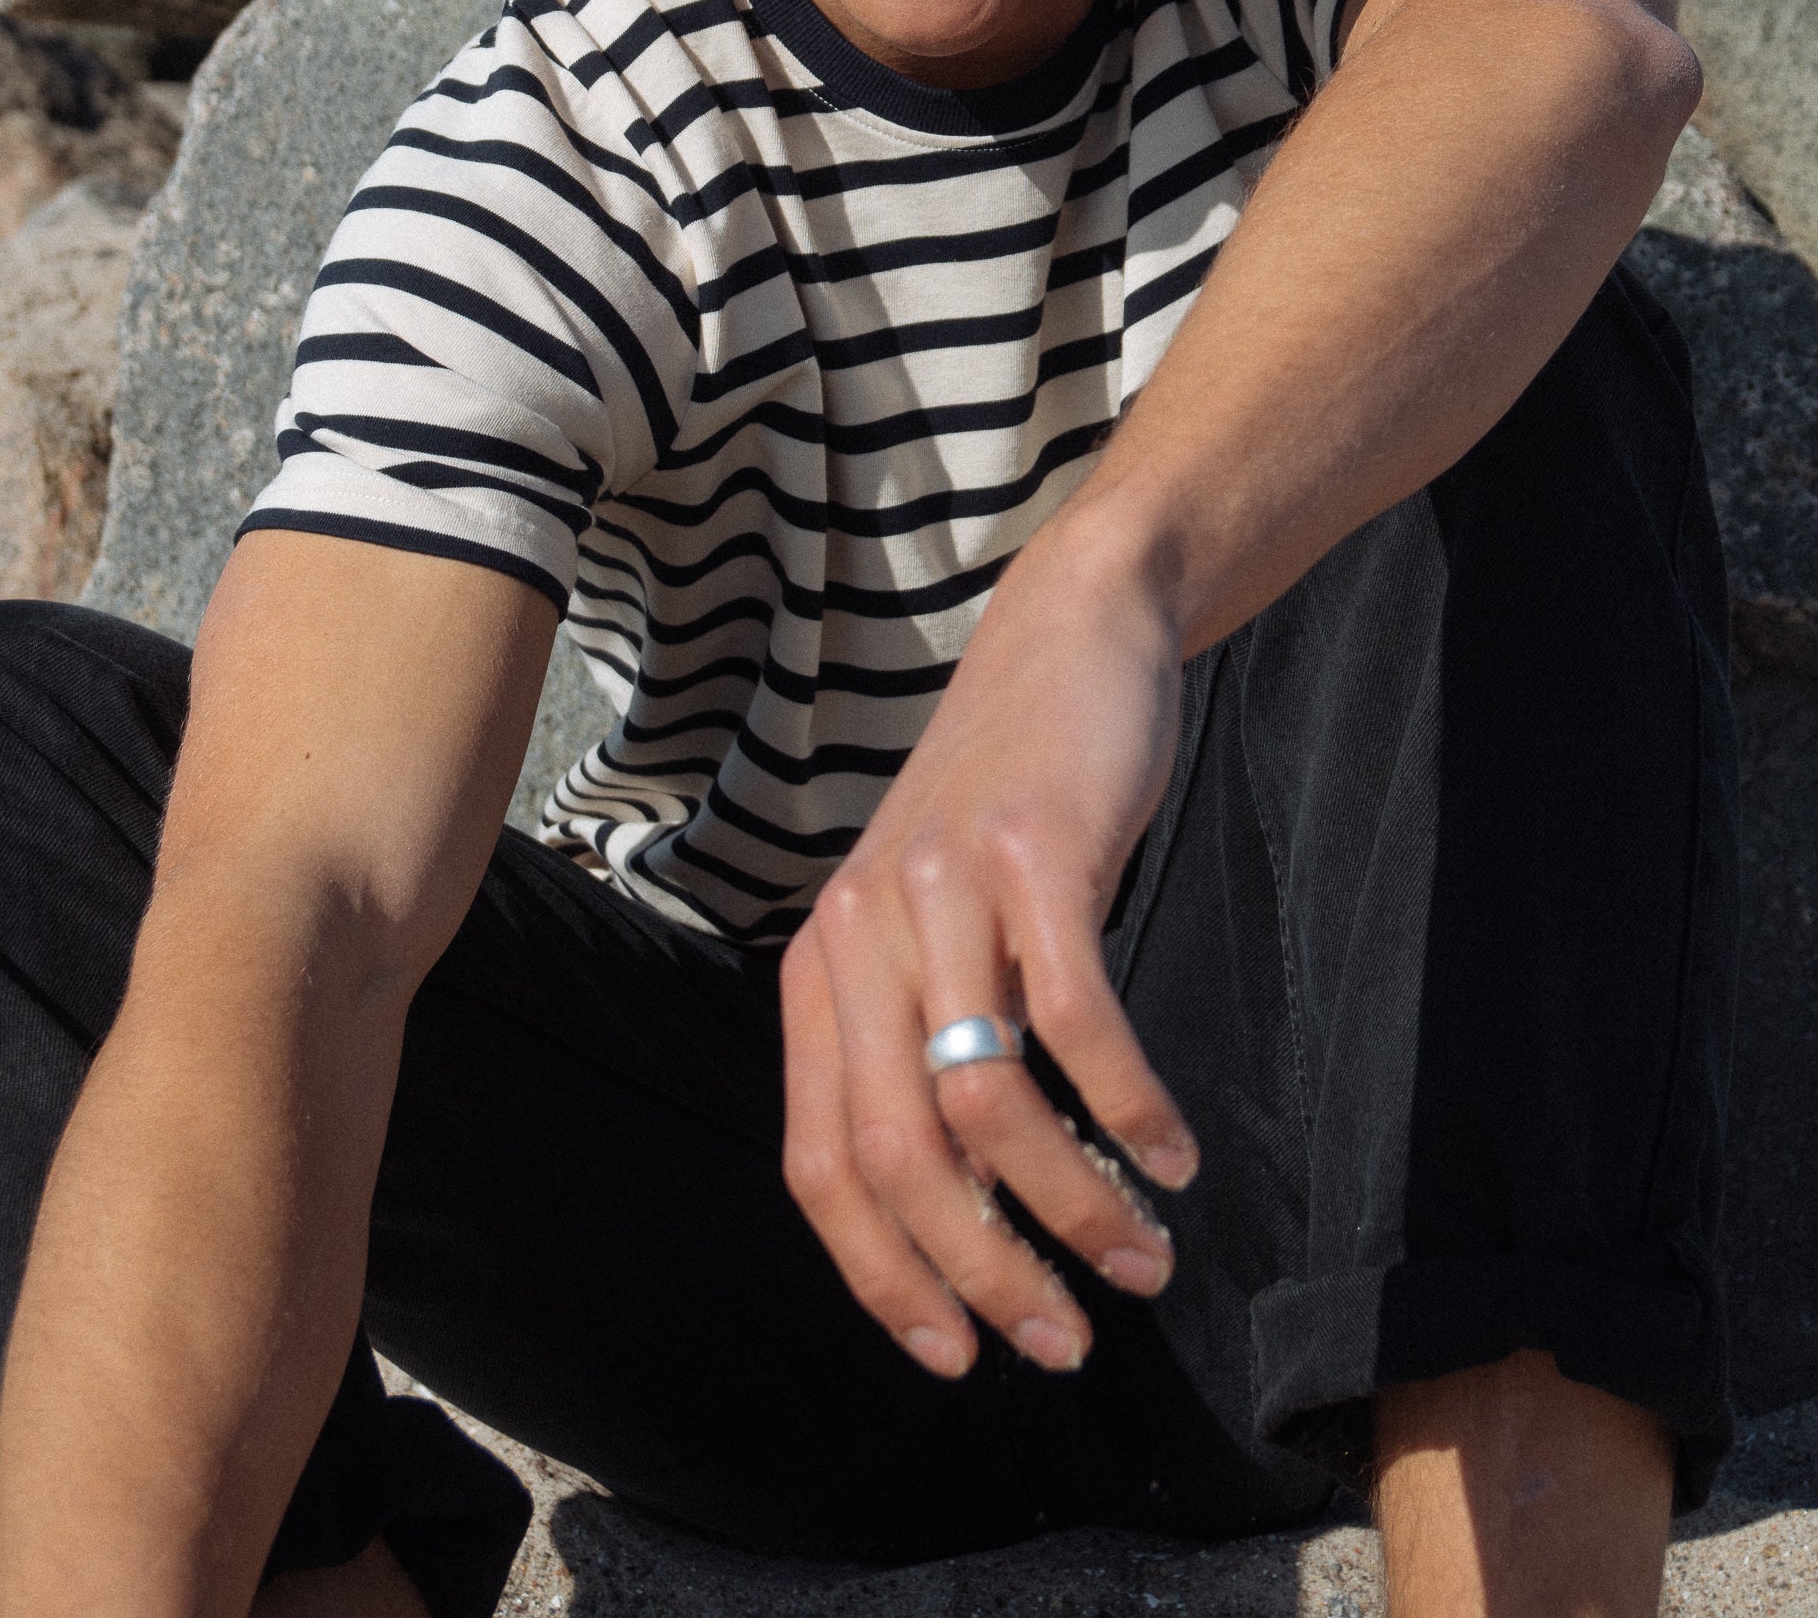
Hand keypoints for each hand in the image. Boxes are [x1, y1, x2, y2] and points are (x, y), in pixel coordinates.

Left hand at [778, 493, 1199, 1379]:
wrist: (1069, 641)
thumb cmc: (1008, 809)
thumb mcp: (933, 927)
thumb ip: (921, 1045)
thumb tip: (961, 1221)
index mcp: (823, 966)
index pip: (821, 1162)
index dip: (884, 1276)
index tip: (959, 1354)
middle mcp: (862, 931)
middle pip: (897, 1152)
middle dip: (981, 1270)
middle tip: (1065, 1341)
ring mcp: (944, 888)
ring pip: (986, 1100)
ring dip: (1072, 1205)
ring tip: (1144, 1262)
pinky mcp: (1036, 853)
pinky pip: (1077, 1018)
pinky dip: (1130, 1107)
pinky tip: (1175, 1157)